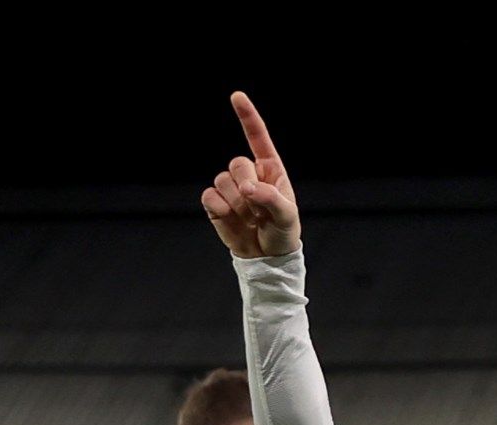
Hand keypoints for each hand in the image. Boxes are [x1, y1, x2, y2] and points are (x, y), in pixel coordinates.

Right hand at [201, 92, 301, 257]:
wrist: (266, 256)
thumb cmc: (283, 232)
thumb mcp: (287, 216)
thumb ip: (271, 199)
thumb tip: (247, 189)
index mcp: (270, 170)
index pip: (258, 138)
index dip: (247, 117)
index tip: (237, 96)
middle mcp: (249, 174)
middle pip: (237, 163)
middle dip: (247, 185)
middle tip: (259, 209)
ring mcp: (230, 188)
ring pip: (222, 180)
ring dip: (237, 203)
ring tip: (251, 218)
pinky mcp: (215, 202)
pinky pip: (209, 196)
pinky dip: (220, 209)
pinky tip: (232, 219)